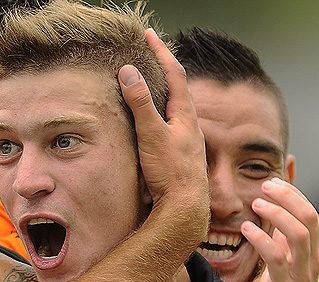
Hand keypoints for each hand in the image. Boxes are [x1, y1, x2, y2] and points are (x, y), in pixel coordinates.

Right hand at [118, 29, 208, 246]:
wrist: (185, 209)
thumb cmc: (171, 173)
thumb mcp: (152, 134)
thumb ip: (141, 104)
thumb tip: (129, 71)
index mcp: (184, 114)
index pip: (174, 73)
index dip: (160, 51)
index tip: (148, 34)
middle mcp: (188, 124)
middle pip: (176, 88)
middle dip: (162, 68)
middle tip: (149, 54)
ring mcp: (184, 140)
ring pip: (173, 108)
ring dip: (160, 92)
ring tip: (147, 84)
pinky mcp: (178, 155)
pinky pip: (168, 126)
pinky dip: (158, 114)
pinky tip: (150, 124)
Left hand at [244, 178, 318, 281]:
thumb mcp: (281, 271)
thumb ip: (282, 247)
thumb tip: (272, 220)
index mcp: (311, 257)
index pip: (310, 215)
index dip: (293, 195)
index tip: (272, 182)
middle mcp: (310, 264)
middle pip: (309, 218)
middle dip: (288, 196)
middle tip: (265, 184)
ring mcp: (299, 277)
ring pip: (298, 233)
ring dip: (276, 214)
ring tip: (255, 204)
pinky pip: (276, 257)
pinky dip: (262, 238)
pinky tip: (246, 228)